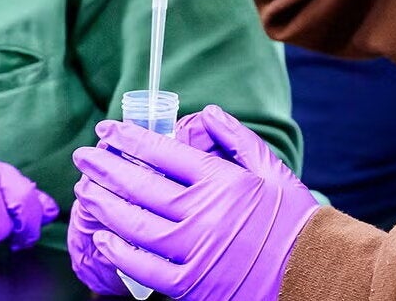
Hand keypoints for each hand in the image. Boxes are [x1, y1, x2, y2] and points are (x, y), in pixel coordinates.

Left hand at [72, 106, 318, 300]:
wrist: (311, 272)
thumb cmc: (292, 221)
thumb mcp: (272, 169)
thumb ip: (236, 138)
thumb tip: (208, 111)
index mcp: (222, 182)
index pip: (163, 154)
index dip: (130, 139)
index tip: (107, 129)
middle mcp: (203, 214)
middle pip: (141, 186)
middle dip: (106, 167)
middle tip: (83, 156)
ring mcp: (194, 252)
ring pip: (135, 226)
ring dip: (105, 206)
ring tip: (86, 191)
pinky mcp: (190, 286)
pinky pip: (144, 269)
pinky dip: (120, 253)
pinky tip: (104, 237)